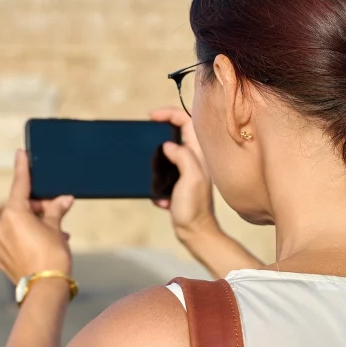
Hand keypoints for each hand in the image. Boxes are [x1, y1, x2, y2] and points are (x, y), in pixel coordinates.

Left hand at [0, 150, 73, 282]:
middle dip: (38, 207)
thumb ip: (55, 210)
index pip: (19, 185)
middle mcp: (0, 226)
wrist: (45, 289)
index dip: (22, 168)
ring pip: (17, 224)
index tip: (20, 154)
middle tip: (57, 209)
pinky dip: (26, 237)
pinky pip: (13, 239)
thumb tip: (63, 199)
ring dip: (34, 224)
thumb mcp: (55, 228)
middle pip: (19, 207)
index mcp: (13, 214)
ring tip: (56, 233)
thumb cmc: (52, 256)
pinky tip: (43, 244)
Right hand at [149, 107, 217, 238]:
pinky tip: (161, 196)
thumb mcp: (191, 178)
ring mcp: (186, 170)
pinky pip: (164, 172)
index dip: (170, 113)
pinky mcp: (178, 182)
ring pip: (168, 151)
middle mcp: (194, 158)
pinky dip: (157, 180)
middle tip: (147, 130)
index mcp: (198, 154)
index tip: (152, 116)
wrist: (195, 232)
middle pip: (178, 132)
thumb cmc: (195, 207)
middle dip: (161, 130)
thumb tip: (168, 145)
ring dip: (156, 159)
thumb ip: (183, 157)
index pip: (187, 121)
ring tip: (152, 171)